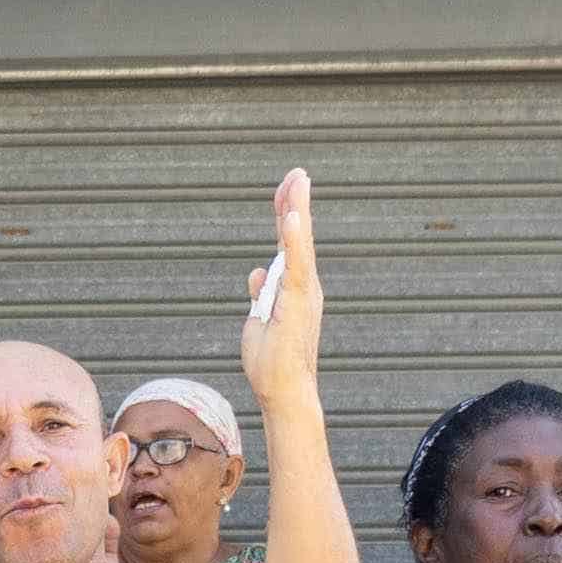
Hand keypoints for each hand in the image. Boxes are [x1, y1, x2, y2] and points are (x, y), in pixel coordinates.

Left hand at [235, 164, 323, 411]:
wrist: (284, 390)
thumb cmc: (273, 362)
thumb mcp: (260, 319)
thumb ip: (261, 293)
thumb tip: (257, 272)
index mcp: (295, 287)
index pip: (288, 244)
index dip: (286, 214)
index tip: (287, 186)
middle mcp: (304, 285)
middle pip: (298, 236)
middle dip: (295, 201)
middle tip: (297, 172)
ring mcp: (303, 292)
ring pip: (301, 244)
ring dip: (298, 211)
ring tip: (298, 181)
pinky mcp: (298, 301)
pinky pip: (296, 265)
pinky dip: (293, 240)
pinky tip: (292, 216)